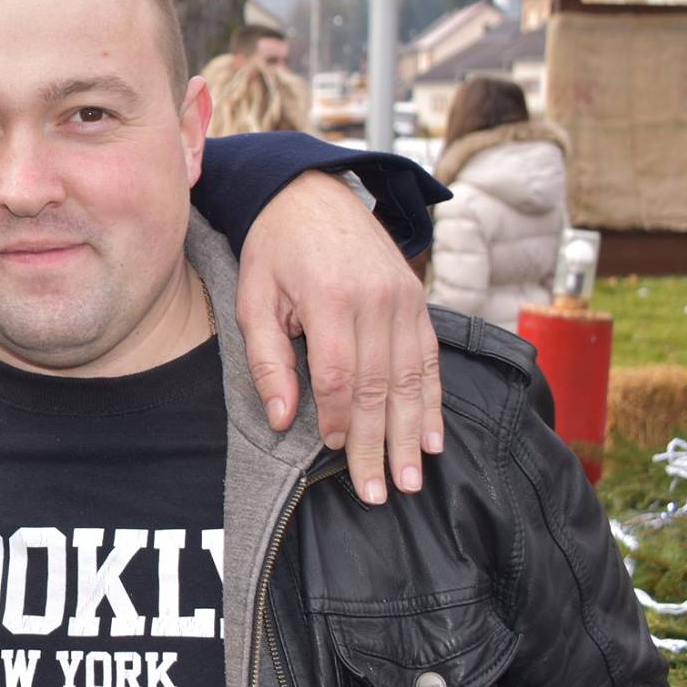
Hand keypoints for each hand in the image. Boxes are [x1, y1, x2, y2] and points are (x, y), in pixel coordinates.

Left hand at [236, 171, 443, 503]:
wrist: (311, 193)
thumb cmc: (273, 249)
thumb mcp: (253, 297)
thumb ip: (267, 359)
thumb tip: (281, 419)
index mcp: (330, 297)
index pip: (339, 375)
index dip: (337, 418)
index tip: (331, 450)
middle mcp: (375, 299)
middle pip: (379, 386)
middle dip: (378, 445)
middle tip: (379, 493)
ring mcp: (403, 299)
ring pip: (411, 380)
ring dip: (410, 434)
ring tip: (410, 479)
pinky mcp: (417, 300)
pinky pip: (429, 359)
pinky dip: (433, 402)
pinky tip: (432, 438)